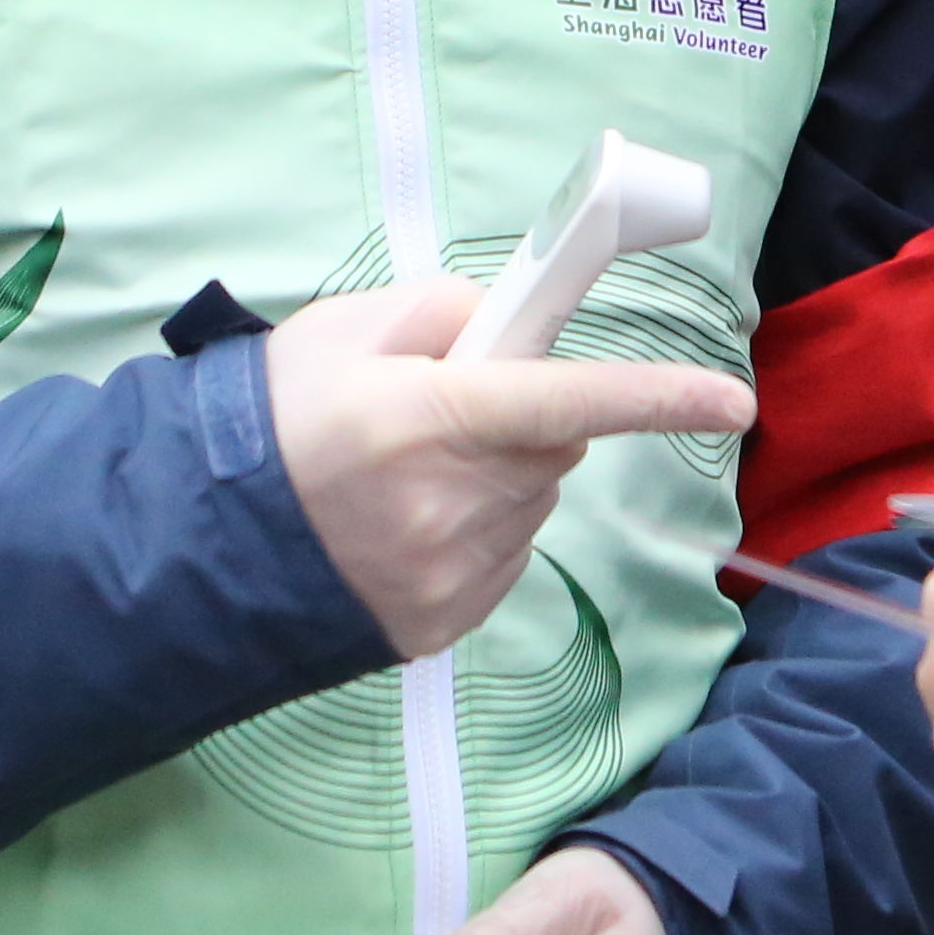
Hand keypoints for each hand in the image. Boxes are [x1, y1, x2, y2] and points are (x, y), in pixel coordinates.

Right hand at [264, 279, 755, 659]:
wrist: (201, 542)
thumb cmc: (274, 418)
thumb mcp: (347, 331)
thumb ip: (448, 311)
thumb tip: (515, 328)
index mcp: (430, 415)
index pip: (570, 401)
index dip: (659, 398)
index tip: (732, 399)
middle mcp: (452, 501)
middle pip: (554, 449)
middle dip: (523, 424)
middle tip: (443, 415)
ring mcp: (451, 573)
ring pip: (530, 506)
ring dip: (496, 482)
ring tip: (404, 478)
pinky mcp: (443, 623)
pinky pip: (503, 560)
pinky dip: (474, 535)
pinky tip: (404, 527)